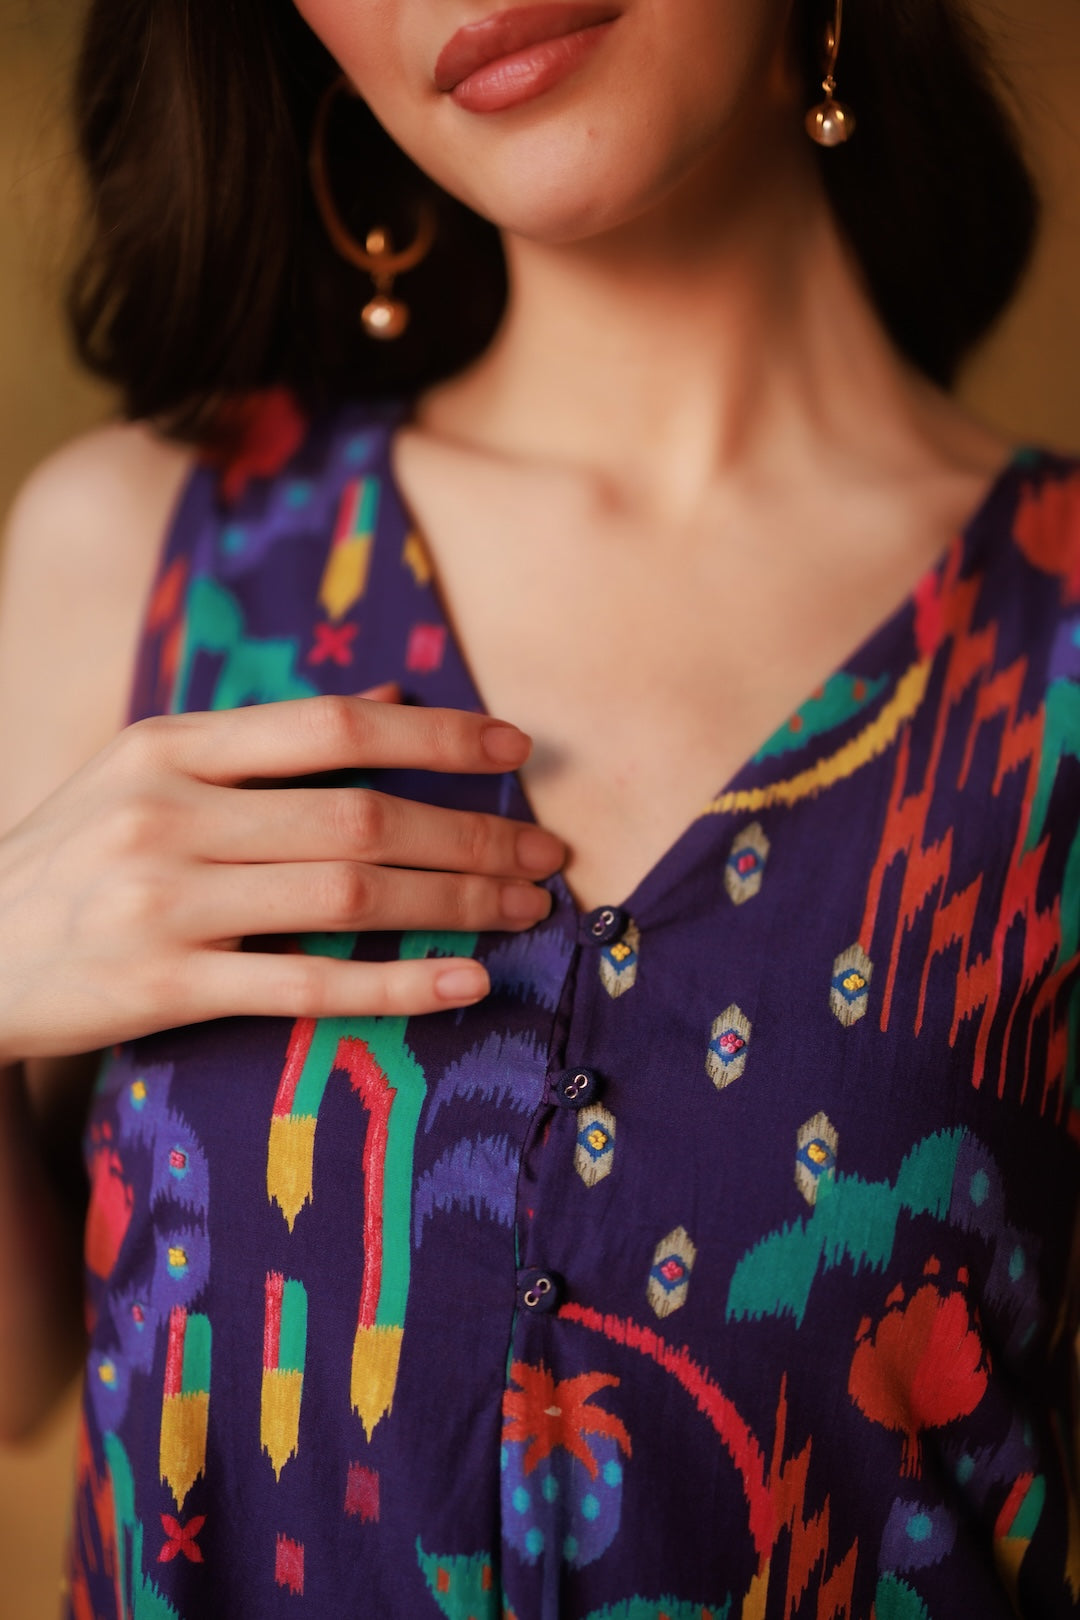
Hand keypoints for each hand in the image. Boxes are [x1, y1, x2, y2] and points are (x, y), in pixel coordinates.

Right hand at [0, 688, 563, 1059]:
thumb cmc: (74, 856)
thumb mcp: (148, 770)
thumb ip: (266, 738)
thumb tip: (392, 695)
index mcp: (169, 744)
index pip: (331, 725)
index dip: (435, 734)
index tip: (515, 747)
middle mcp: (169, 813)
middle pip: (356, 814)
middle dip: (470, 833)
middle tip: (547, 852)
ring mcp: (164, 901)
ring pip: (345, 893)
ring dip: (454, 902)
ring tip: (527, 909)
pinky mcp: (162, 986)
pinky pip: (304, 984)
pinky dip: (395, 983)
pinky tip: (465, 985)